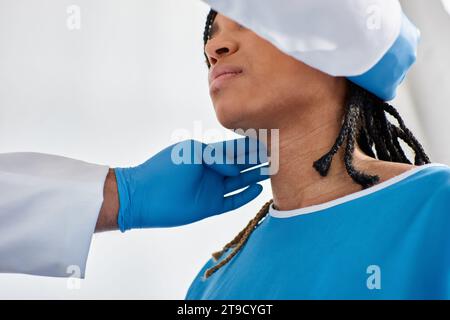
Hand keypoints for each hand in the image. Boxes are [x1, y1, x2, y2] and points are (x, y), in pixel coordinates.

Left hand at [114, 138, 268, 230]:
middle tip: (279, 155)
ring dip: (256, 176)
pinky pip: (233, 201)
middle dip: (258, 160)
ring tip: (274, 171)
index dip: (251, 145)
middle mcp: (212, 171)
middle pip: (241, 165)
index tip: (270, 139)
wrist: (143, 196)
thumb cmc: (166, 168)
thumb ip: (218, 155)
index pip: (234, 148)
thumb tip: (235, 166)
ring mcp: (212, 189)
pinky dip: (245, 196)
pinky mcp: (210, 206)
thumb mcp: (192, 152)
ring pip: (240, 182)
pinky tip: (258, 189)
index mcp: (208, 155)